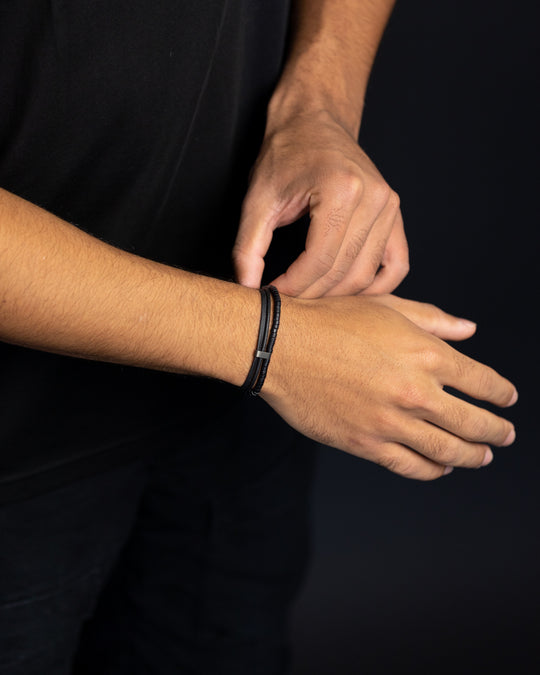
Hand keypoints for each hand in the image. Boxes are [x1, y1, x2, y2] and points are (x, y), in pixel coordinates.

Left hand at [233, 110, 408, 297]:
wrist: (314, 121)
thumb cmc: (286, 154)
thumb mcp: (258, 199)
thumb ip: (248, 247)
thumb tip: (248, 289)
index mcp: (341, 189)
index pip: (319, 260)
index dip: (293, 286)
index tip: (273, 295)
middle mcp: (374, 198)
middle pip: (344, 271)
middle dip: (312, 294)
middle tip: (288, 302)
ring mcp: (390, 207)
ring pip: (368, 275)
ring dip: (338, 296)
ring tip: (310, 297)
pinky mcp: (395, 215)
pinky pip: (396, 265)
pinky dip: (377, 287)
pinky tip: (350, 293)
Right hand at [262, 294, 516, 479]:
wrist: (281, 347)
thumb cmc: (329, 320)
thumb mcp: (384, 306)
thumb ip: (431, 319)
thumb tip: (468, 329)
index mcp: (425, 353)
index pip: (481, 381)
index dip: (501, 393)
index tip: (507, 399)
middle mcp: (416, 391)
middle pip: (472, 422)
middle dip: (496, 431)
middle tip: (505, 435)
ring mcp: (391, 421)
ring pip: (446, 450)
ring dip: (471, 456)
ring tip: (482, 457)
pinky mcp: (366, 444)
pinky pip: (411, 466)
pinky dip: (432, 471)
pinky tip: (440, 468)